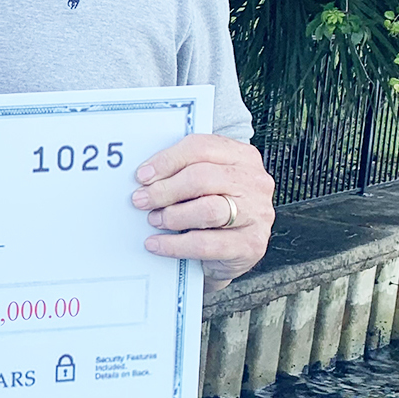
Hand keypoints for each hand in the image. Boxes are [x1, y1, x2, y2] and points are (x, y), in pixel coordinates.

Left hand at [132, 134, 274, 286]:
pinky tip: (157, 243)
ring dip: (172, 216)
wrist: (235, 249)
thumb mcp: (204, 182)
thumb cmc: (215, 206)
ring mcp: (257, 213)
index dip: (167, 160)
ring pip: (208, 210)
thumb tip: (146, 176)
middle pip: (202, 178)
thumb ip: (183, 171)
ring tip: (154, 219)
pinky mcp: (251, 244)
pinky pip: (207, 244)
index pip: (201, 147)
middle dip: (165, 189)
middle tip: (141, 200)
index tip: (142, 175)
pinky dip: (175, 245)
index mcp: (242, 157)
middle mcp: (254, 182)